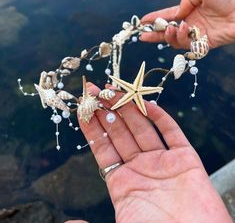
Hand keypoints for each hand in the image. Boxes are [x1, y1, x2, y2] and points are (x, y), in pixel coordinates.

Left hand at [76, 83, 231, 222]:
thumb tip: (69, 222)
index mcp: (123, 183)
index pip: (103, 148)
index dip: (92, 128)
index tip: (83, 109)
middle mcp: (141, 168)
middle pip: (121, 132)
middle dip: (107, 110)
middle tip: (95, 91)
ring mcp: (163, 162)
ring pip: (142, 128)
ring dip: (128, 108)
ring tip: (113, 89)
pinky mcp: (186, 160)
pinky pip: (172, 133)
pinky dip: (160, 117)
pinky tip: (146, 103)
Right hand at [141, 0, 234, 48]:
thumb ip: (186, 0)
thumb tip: (177, 15)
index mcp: (189, 11)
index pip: (168, 16)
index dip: (155, 18)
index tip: (142, 21)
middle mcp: (190, 24)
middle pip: (167, 32)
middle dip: (154, 34)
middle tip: (143, 35)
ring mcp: (195, 35)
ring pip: (174, 41)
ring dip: (168, 35)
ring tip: (171, 28)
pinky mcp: (202, 45)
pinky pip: (186, 45)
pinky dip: (181, 38)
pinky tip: (184, 27)